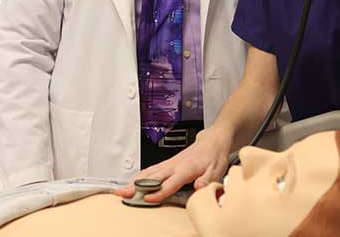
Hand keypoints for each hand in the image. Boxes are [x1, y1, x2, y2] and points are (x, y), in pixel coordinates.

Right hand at [115, 127, 231, 202]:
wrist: (212, 140)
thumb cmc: (214, 156)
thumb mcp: (217, 169)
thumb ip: (207, 180)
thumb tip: (199, 187)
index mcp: (186, 168)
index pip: (170, 182)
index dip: (159, 192)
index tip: (149, 199)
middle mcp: (175, 165)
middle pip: (152, 177)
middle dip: (136, 186)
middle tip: (123, 193)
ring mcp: (169, 163)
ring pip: (148, 173)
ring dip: (134, 182)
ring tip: (121, 190)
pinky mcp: (167, 163)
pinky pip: (150, 170)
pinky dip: (139, 177)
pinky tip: (132, 182)